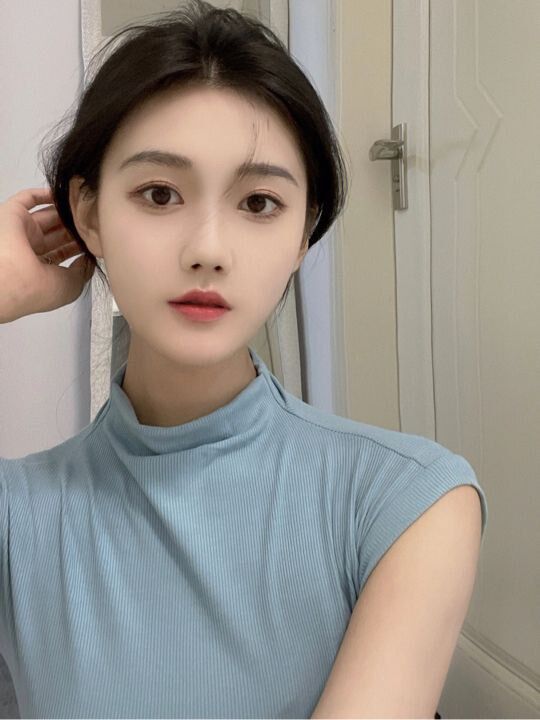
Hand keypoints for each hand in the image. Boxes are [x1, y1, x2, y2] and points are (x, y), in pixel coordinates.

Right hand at [0, 186, 94, 322]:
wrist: (11, 278)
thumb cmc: (37, 288)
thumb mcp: (70, 287)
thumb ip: (83, 272)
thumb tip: (87, 260)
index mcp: (39, 269)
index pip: (61, 253)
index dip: (78, 246)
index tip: (95, 240)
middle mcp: (29, 250)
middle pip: (57, 233)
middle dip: (74, 227)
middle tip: (92, 223)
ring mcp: (21, 232)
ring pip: (47, 216)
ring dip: (64, 212)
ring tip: (83, 208)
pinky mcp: (12, 215)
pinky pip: (27, 199)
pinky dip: (44, 195)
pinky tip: (62, 195)